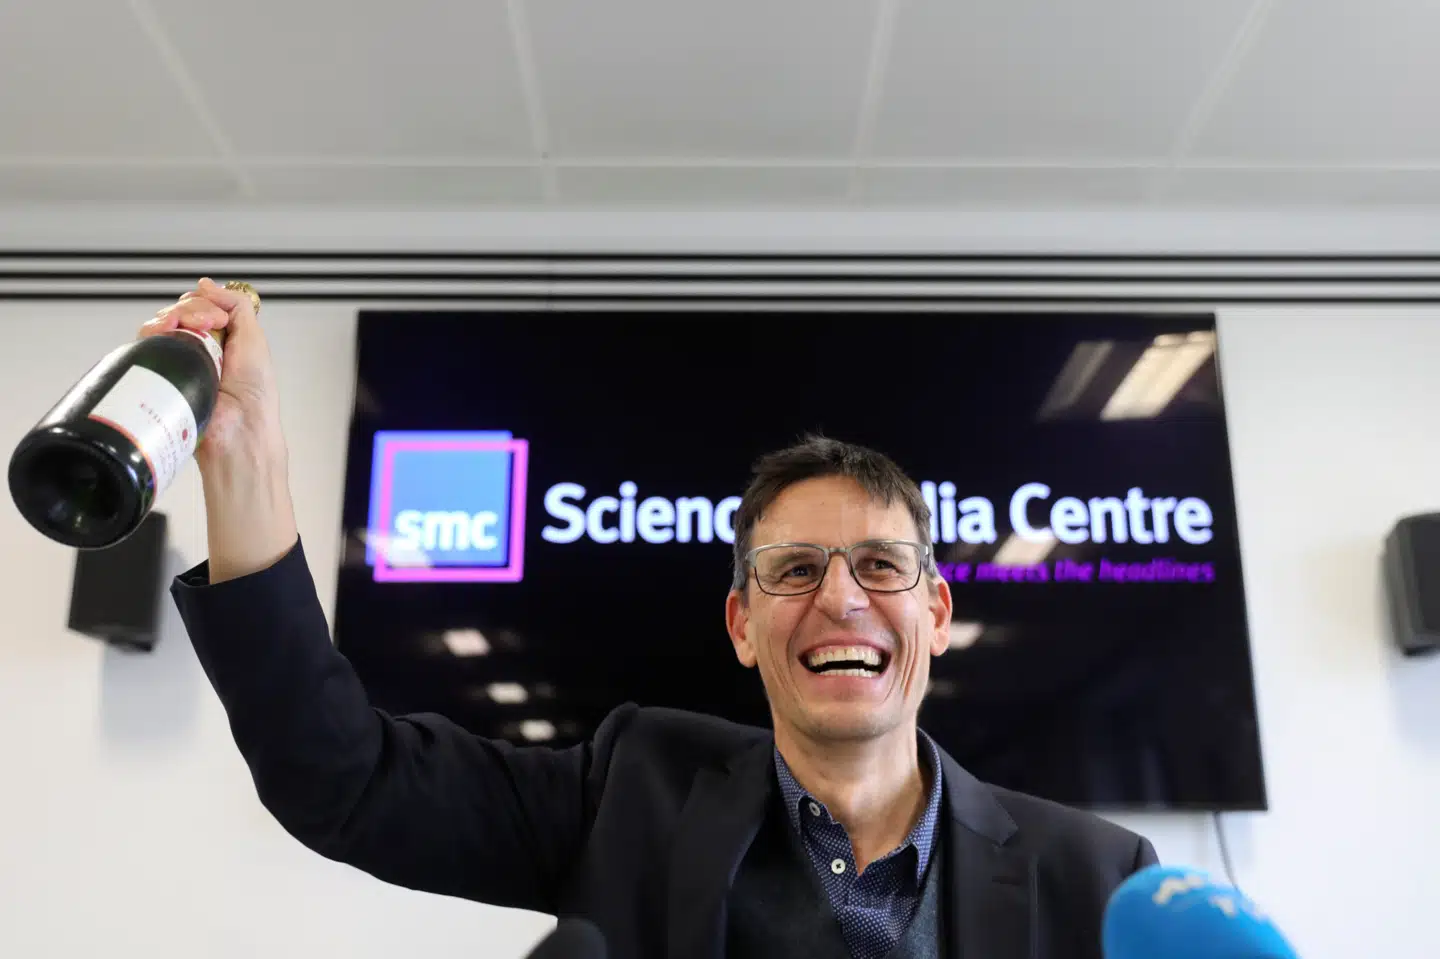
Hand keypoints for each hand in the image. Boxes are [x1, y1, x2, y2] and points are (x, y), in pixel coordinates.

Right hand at [139, 277, 285, 471]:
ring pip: (161, 324)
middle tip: (207, 324)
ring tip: (188, 330)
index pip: (201, 306)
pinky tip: (165, 333)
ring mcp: (179, 361)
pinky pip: (147, 344)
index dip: (206, 304)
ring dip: (172, 318)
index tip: (217, 318)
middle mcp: (199, 349)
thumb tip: (208, 284)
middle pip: (179, 312)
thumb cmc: (254, 393)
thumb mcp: (254, 338)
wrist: (239, 426)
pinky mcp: (160, 373)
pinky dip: (154, 331)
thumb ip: (236, 306)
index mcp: (222, 340)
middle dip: (190, 310)